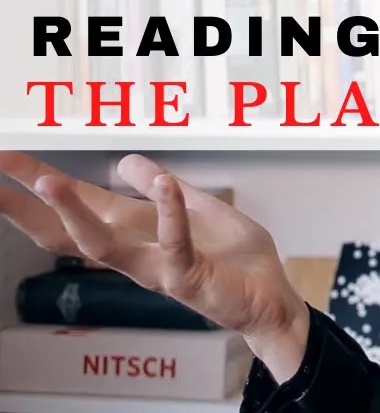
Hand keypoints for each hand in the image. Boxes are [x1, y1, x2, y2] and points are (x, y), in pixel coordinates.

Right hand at [0, 151, 311, 380]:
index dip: (42, 183)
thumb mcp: (200, 210)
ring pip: (103, 245)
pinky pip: (173, 244)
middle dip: (29, 206)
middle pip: (68, 231)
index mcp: (138, 232)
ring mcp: (158, 269)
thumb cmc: (238, 262)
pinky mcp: (188, 278)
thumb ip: (165, 190)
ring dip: (76, 213)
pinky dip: (169, 213)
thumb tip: (126, 161)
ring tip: (49, 182)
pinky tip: (162, 183)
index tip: (6, 161)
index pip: (80, 204)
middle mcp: (137, 253)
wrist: (273, 297)